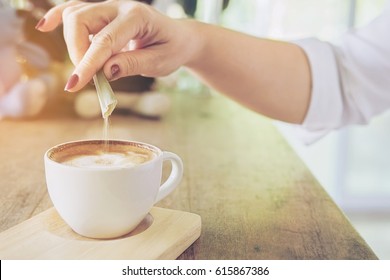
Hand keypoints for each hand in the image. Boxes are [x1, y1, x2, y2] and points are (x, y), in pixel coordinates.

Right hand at [37, 0, 197, 91]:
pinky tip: (45, 26)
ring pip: (75, 14)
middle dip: (77, 52)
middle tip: (88, 79)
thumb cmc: (172, 49)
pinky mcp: (103, 13)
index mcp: (137, 17)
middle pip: (81, 20)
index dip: (88, 63)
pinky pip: (75, 9)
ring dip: (71, 43)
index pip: (105, 40)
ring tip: (83, 67)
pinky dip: (58, 16)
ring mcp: (109, 7)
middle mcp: (120, 6)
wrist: (179, 38)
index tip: (74, 85)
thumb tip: (105, 70)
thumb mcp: (159, 62)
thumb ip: (132, 64)